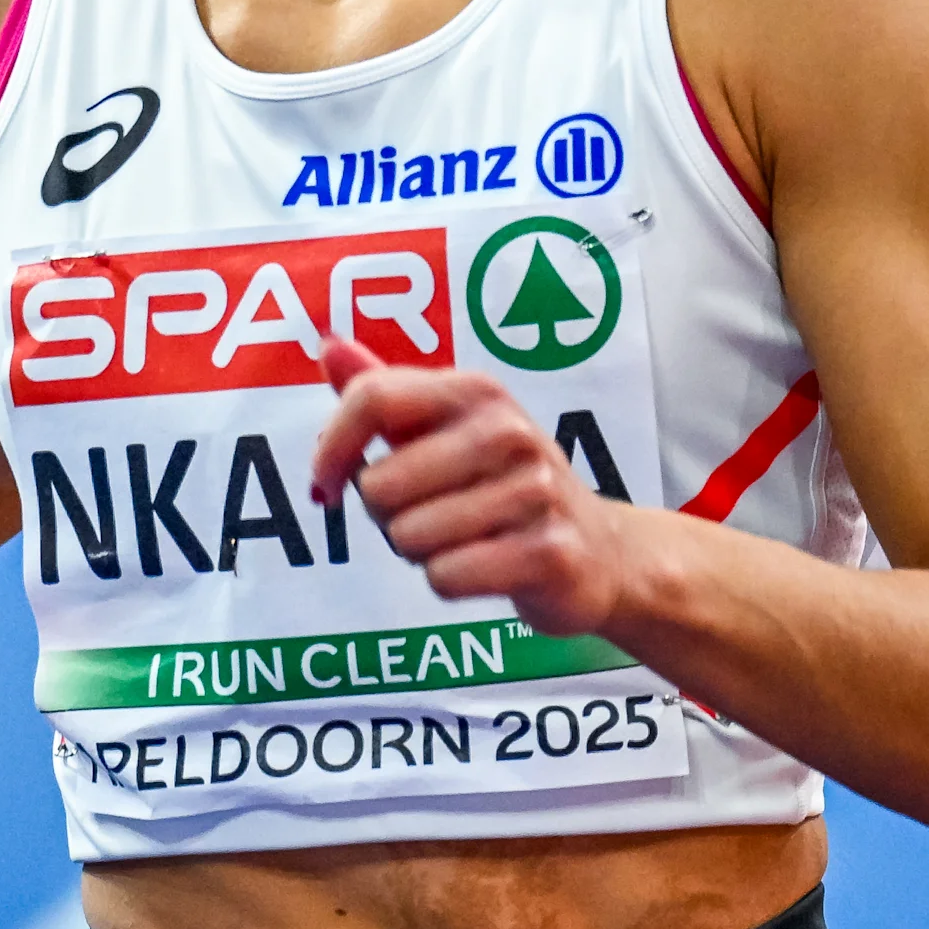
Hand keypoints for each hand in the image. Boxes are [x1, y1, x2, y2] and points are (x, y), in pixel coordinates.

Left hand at [306, 337, 643, 637]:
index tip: (325, 487)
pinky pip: (446, 576)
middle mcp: (509, 431)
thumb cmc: (503, 487)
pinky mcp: (549, 552)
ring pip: (409, 537)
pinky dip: (449, 582)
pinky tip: (484, 568)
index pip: (373, 399)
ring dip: (420, 553)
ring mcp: (535, 491)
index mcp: (476, 392)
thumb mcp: (449, 430)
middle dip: (386, 516)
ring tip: (462, 540)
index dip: (331, 449)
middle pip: (380, 484)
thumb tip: (329, 346)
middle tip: (428, 516)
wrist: (603, 550)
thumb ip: (386, 391)